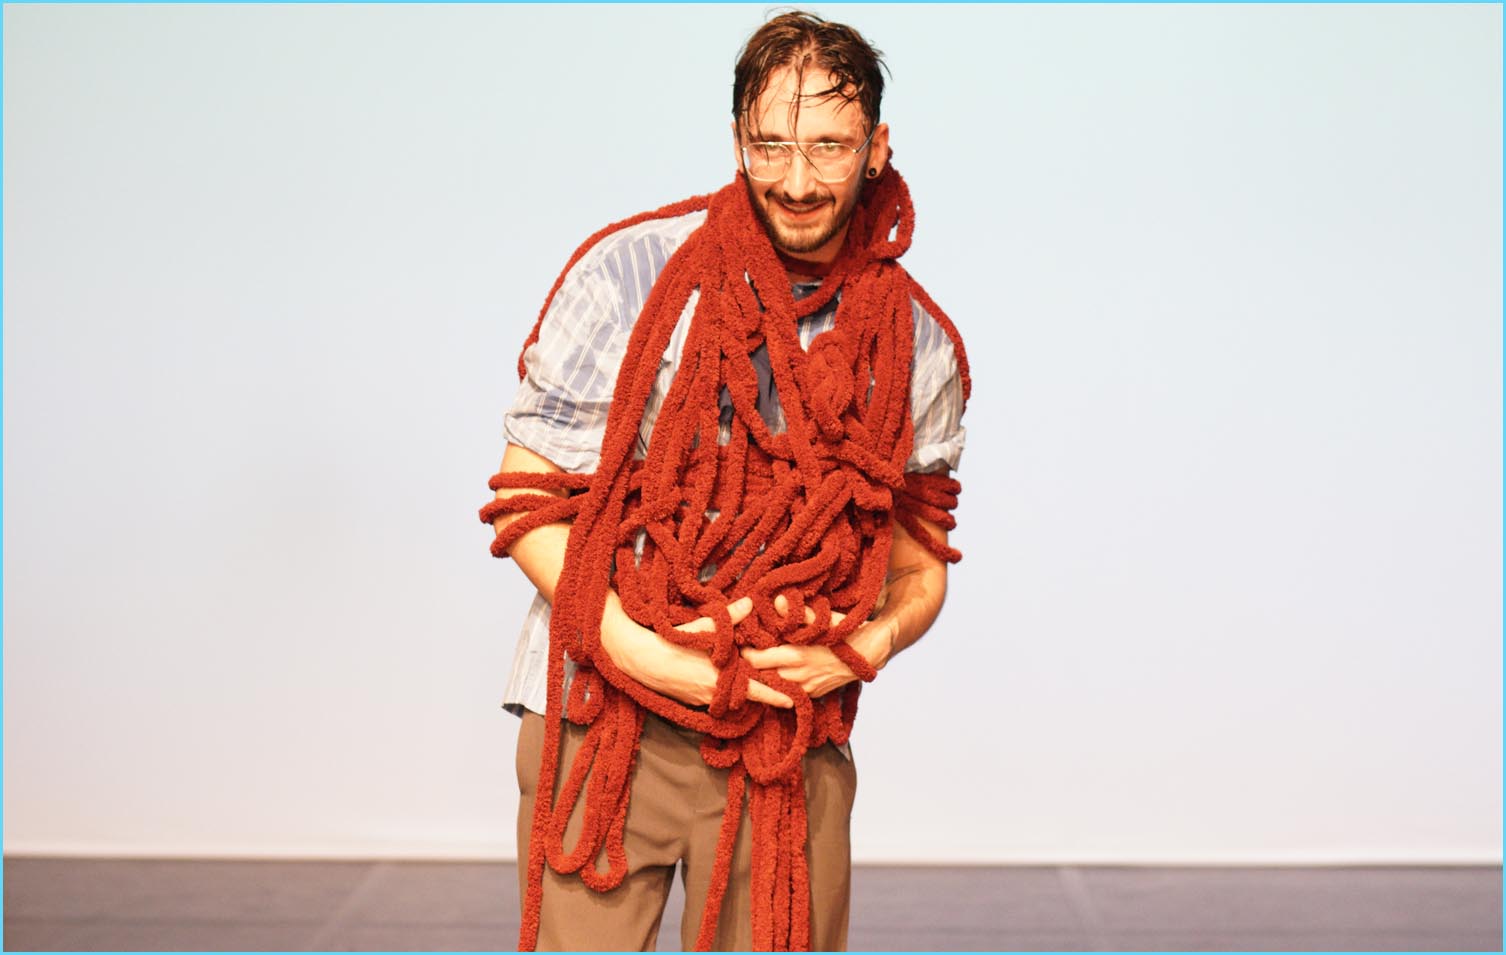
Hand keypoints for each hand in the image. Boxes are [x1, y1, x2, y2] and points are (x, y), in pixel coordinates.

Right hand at [599, 594, 793, 708]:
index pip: (755, 689)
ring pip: (730, 698)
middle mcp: (714, 692)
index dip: (775, 694)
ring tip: (760, 687)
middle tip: (787, 696)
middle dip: (765, 694)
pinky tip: (728, 684)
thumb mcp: (701, 628)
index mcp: (720, 675)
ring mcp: (702, 699)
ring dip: (743, 692)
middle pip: (746, 696)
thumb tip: (750, 603)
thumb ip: (728, 618)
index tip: (794, 699)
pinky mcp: (691, 701)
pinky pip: (715, 699)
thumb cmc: (669, 642)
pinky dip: (725, 692)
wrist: (637, 659)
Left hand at [740, 595, 874, 698]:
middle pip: (761, 675)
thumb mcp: (822, 618)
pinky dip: (781, 682)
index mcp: (795, 656)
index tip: (743, 643)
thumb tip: (775, 600)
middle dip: (753, 665)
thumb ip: (797, 612)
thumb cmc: (844, 632)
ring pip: (773, 685)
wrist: (869, 654)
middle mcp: (797, 677)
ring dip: (766, 674)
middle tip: (749, 652)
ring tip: (763, 661)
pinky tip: (782, 670)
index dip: (745, 652)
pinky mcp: (812, 695)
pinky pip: (788, 691)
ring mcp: (805, 689)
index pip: (755, 660)